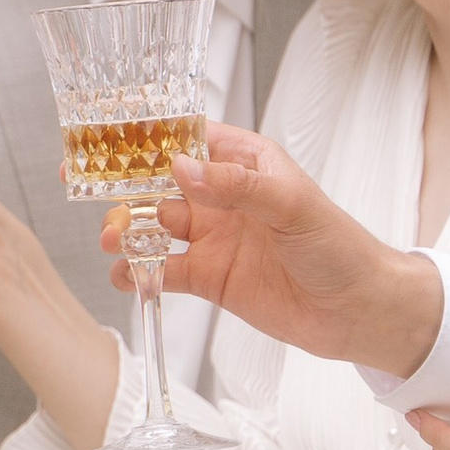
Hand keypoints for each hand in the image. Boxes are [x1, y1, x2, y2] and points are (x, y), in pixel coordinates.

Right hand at [131, 126, 443, 372]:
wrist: (359, 310)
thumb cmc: (339, 245)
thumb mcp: (291, 205)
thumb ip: (236, 186)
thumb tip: (181, 168)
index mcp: (246, 163)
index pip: (187, 140)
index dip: (146, 139)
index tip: (105, 140)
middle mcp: (225, 197)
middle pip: (160, 183)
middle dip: (124, 187)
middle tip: (91, 194)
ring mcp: (215, 237)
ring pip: (156, 226)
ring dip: (128, 230)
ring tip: (111, 239)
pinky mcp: (210, 278)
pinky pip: (165, 271)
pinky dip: (140, 272)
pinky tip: (125, 274)